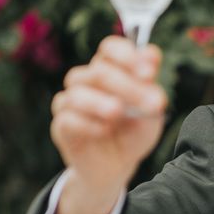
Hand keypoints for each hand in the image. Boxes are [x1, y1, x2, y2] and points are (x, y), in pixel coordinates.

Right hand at [50, 36, 167, 213]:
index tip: (149, 73)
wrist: (119, 166)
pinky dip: (87, 123)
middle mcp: (89, 79)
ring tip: (118, 112)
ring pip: (76, 92)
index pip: (111, 47)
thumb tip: (151, 57)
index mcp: (112, 68)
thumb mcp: (151, 110)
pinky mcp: (62, 125)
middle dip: (127, 86)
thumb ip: (150, 85)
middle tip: (150, 103)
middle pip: (98, 71)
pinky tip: (105, 130)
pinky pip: (67, 119)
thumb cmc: (135, 130)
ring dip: (100, 102)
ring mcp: (71, 101)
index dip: (128, 55)